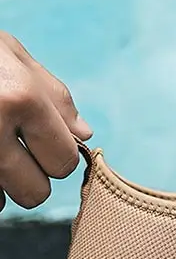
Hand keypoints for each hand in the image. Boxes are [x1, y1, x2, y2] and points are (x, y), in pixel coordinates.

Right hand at [0, 31, 91, 210]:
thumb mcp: (13, 56)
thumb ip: (54, 97)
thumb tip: (84, 136)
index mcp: (20, 99)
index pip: (64, 161)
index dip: (59, 154)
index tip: (45, 142)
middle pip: (36, 192)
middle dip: (32, 175)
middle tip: (15, 148)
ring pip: (1, 202)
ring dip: (2, 183)